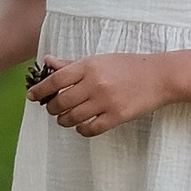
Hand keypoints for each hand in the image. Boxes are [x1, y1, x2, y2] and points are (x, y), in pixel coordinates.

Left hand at [26, 52, 165, 136]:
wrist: (158, 77)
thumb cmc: (126, 66)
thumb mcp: (98, 60)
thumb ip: (71, 64)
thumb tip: (47, 61)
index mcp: (89, 66)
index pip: (56, 80)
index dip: (40, 89)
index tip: (31, 96)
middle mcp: (95, 84)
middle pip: (62, 101)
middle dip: (51, 108)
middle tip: (51, 108)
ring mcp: (106, 102)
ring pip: (73, 117)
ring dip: (64, 121)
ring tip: (64, 119)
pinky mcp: (117, 117)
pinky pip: (91, 129)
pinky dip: (81, 130)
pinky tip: (81, 126)